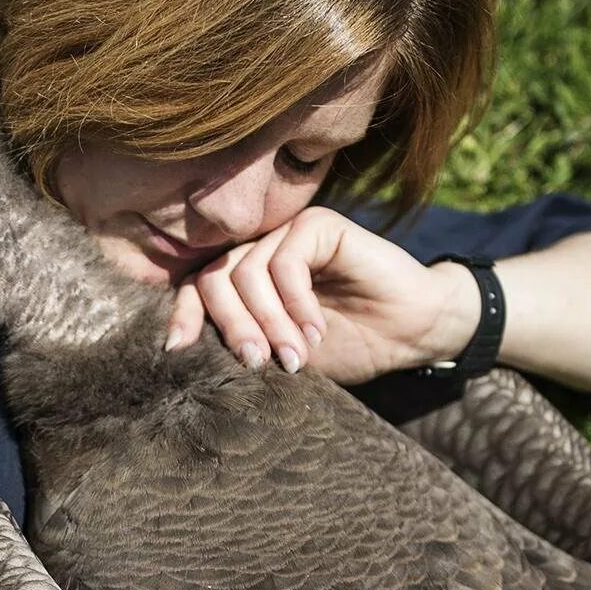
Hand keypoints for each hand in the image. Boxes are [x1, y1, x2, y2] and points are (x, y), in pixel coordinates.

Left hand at [164, 207, 481, 386]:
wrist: (413, 333)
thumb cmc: (352, 347)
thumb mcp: (285, 357)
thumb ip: (246, 346)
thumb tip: (186, 358)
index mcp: (247, 282)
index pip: (197, 290)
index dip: (184, 317)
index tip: (177, 353)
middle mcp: (261, 251)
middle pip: (215, 279)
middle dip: (232, 327)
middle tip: (256, 364)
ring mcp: (288, 235)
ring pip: (247, 272)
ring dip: (267, 322)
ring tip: (293, 358)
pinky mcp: (318, 225)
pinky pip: (285, 262)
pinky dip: (295, 303)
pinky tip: (315, 332)